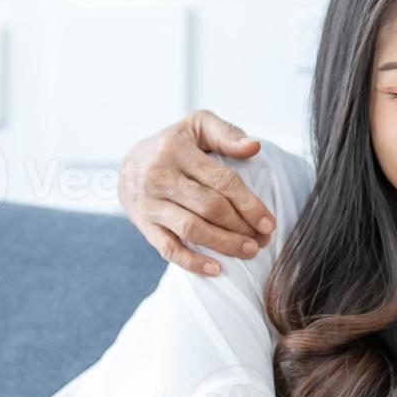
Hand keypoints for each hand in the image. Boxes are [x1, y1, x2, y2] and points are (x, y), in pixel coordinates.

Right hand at [117, 109, 274, 275]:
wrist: (127, 164)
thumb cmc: (173, 145)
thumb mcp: (197, 127)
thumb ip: (227, 134)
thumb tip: (254, 146)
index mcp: (177, 150)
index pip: (221, 180)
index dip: (249, 204)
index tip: (268, 222)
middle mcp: (159, 177)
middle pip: (209, 207)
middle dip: (241, 226)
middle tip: (262, 239)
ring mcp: (149, 203)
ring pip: (192, 229)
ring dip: (224, 244)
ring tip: (248, 250)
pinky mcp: (144, 225)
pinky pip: (168, 249)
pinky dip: (192, 262)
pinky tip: (216, 269)